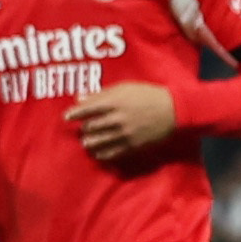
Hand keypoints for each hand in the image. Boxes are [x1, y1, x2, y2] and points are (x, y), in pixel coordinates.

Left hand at [63, 82, 177, 161]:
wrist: (175, 110)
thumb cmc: (149, 95)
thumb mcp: (125, 88)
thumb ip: (101, 93)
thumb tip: (80, 98)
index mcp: (114, 102)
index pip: (87, 109)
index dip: (74, 114)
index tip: (66, 117)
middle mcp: (117, 119)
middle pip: (92, 126)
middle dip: (84, 128)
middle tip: (82, 129)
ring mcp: (125, 133)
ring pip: (100, 141)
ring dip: (90, 142)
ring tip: (86, 143)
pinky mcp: (134, 144)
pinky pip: (114, 152)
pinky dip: (103, 153)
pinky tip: (98, 154)